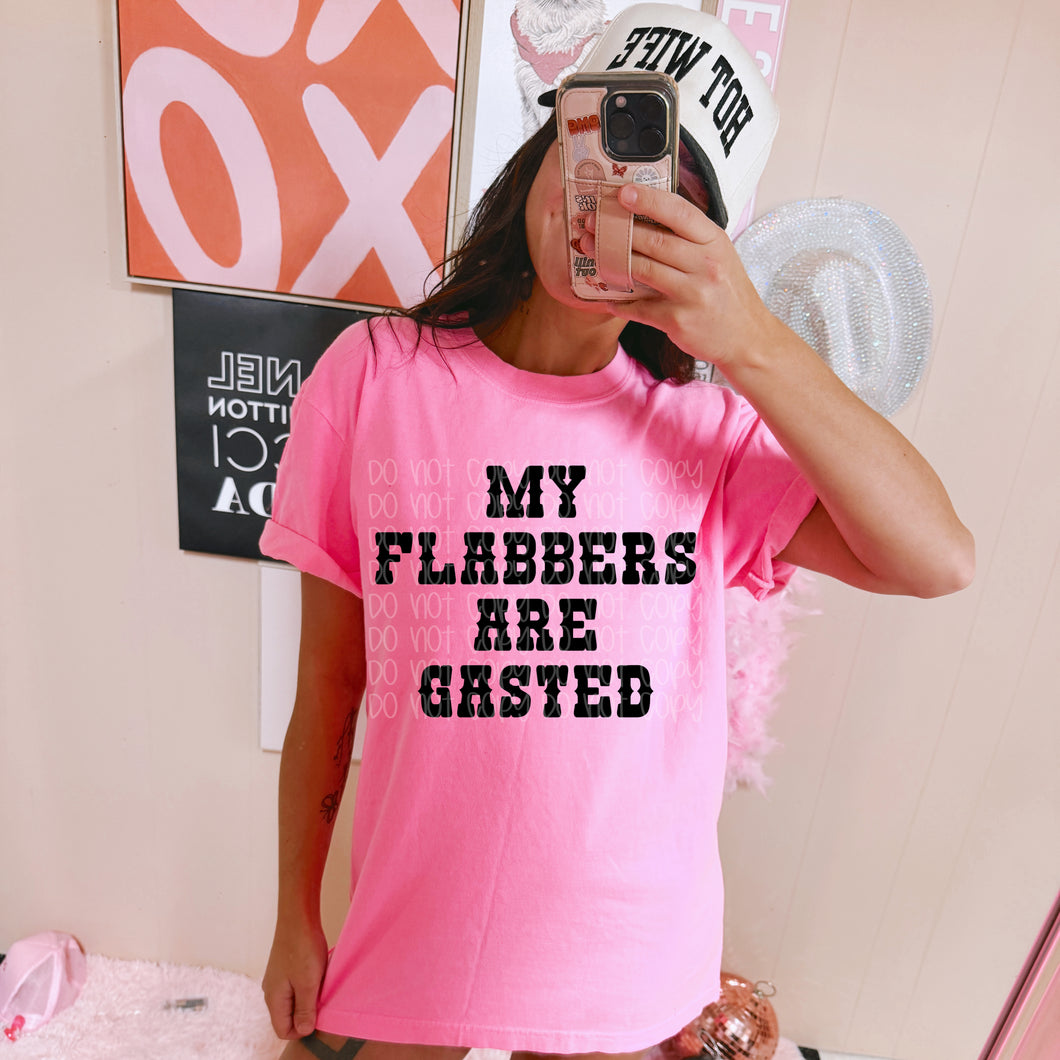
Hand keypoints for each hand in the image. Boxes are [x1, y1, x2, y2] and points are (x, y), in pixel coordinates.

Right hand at [262, 915, 329, 1038]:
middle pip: (288, 1016)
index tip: (319, 1013)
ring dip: (308, 997)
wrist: (297, 916)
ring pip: (293, 1000)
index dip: (302, 1029)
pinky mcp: (285, 968)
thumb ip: (305, 1009)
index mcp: (273, 999)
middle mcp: (271, 991)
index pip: (283, 1030)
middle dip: (306, 1012)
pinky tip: (317, 972)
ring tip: (320, 982)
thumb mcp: (308, 983)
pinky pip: (295, 986)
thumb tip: (303, 1031)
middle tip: (322, 996)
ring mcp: (277, 979)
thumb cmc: (303, 948)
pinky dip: (307, 984)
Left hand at [584, 182, 779, 368]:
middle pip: (654, 240)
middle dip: (617, 230)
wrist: (746, 338)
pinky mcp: (678, 320)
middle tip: (591, 222)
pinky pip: (639, 307)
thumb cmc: (727, 293)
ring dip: (611, 260)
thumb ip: (690, 238)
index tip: (622, 193)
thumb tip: (648, 214)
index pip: (679, 212)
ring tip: (590, 250)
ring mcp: (692, 293)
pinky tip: (607, 297)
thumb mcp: (719, 256)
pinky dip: (620, 302)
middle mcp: (705, 264)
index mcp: (714, 241)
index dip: (648, 200)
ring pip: (643, 269)